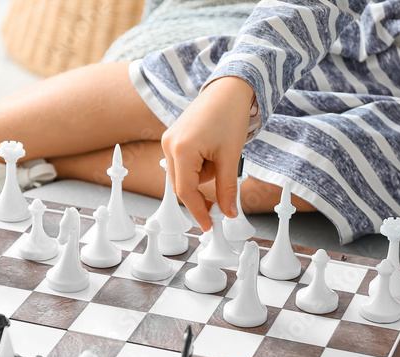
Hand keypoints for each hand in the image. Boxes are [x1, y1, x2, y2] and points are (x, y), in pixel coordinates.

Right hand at [161, 76, 253, 230]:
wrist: (229, 89)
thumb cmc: (230, 116)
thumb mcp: (231, 157)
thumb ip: (227, 188)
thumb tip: (229, 213)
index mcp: (181, 149)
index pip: (186, 191)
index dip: (198, 211)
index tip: (209, 225)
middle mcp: (169, 145)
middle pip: (182, 185)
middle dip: (202, 192)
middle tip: (223, 198)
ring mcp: (168, 140)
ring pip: (183, 176)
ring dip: (203, 177)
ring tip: (220, 157)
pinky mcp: (173, 137)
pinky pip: (183, 164)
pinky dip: (199, 167)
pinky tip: (212, 153)